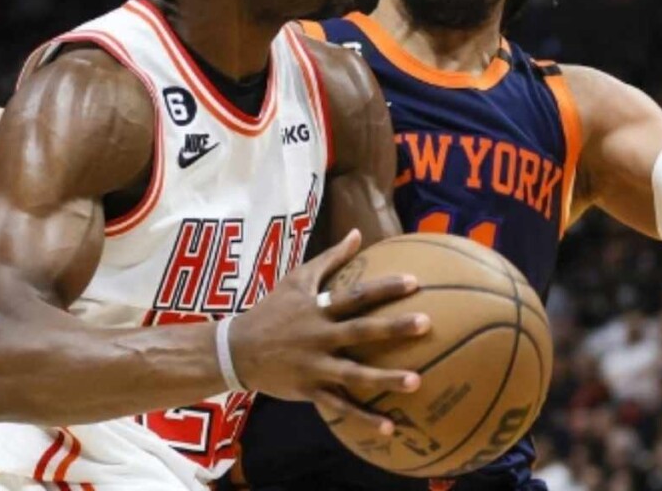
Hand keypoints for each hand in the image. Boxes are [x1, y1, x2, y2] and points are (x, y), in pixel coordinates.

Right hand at [229, 229, 429, 434]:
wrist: (236, 350)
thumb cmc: (272, 310)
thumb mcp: (297, 279)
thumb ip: (331, 258)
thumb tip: (358, 233)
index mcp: (318, 309)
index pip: (356, 295)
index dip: (384, 288)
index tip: (415, 282)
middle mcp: (319, 337)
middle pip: (361, 332)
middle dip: (393, 328)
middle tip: (425, 323)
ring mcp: (315, 366)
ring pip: (354, 375)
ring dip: (385, 379)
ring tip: (417, 381)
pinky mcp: (310, 391)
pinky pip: (340, 406)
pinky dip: (363, 418)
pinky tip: (390, 427)